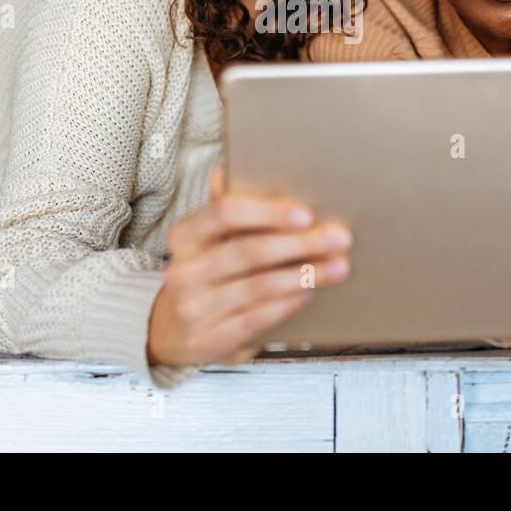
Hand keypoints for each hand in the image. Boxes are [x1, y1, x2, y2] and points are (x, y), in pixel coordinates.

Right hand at [148, 168, 351, 368]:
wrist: (171, 329)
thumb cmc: (204, 273)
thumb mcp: (206, 240)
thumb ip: (224, 209)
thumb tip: (228, 170)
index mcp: (183, 236)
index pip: (224, 213)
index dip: (268, 212)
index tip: (307, 212)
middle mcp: (182, 271)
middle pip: (248, 251)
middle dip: (300, 243)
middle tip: (338, 238)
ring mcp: (192, 308)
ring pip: (258, 287)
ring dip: (305, 275)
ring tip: (337, 267)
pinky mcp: (207, 340)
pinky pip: (256, 319)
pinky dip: (288, 304)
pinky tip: (310, 292)